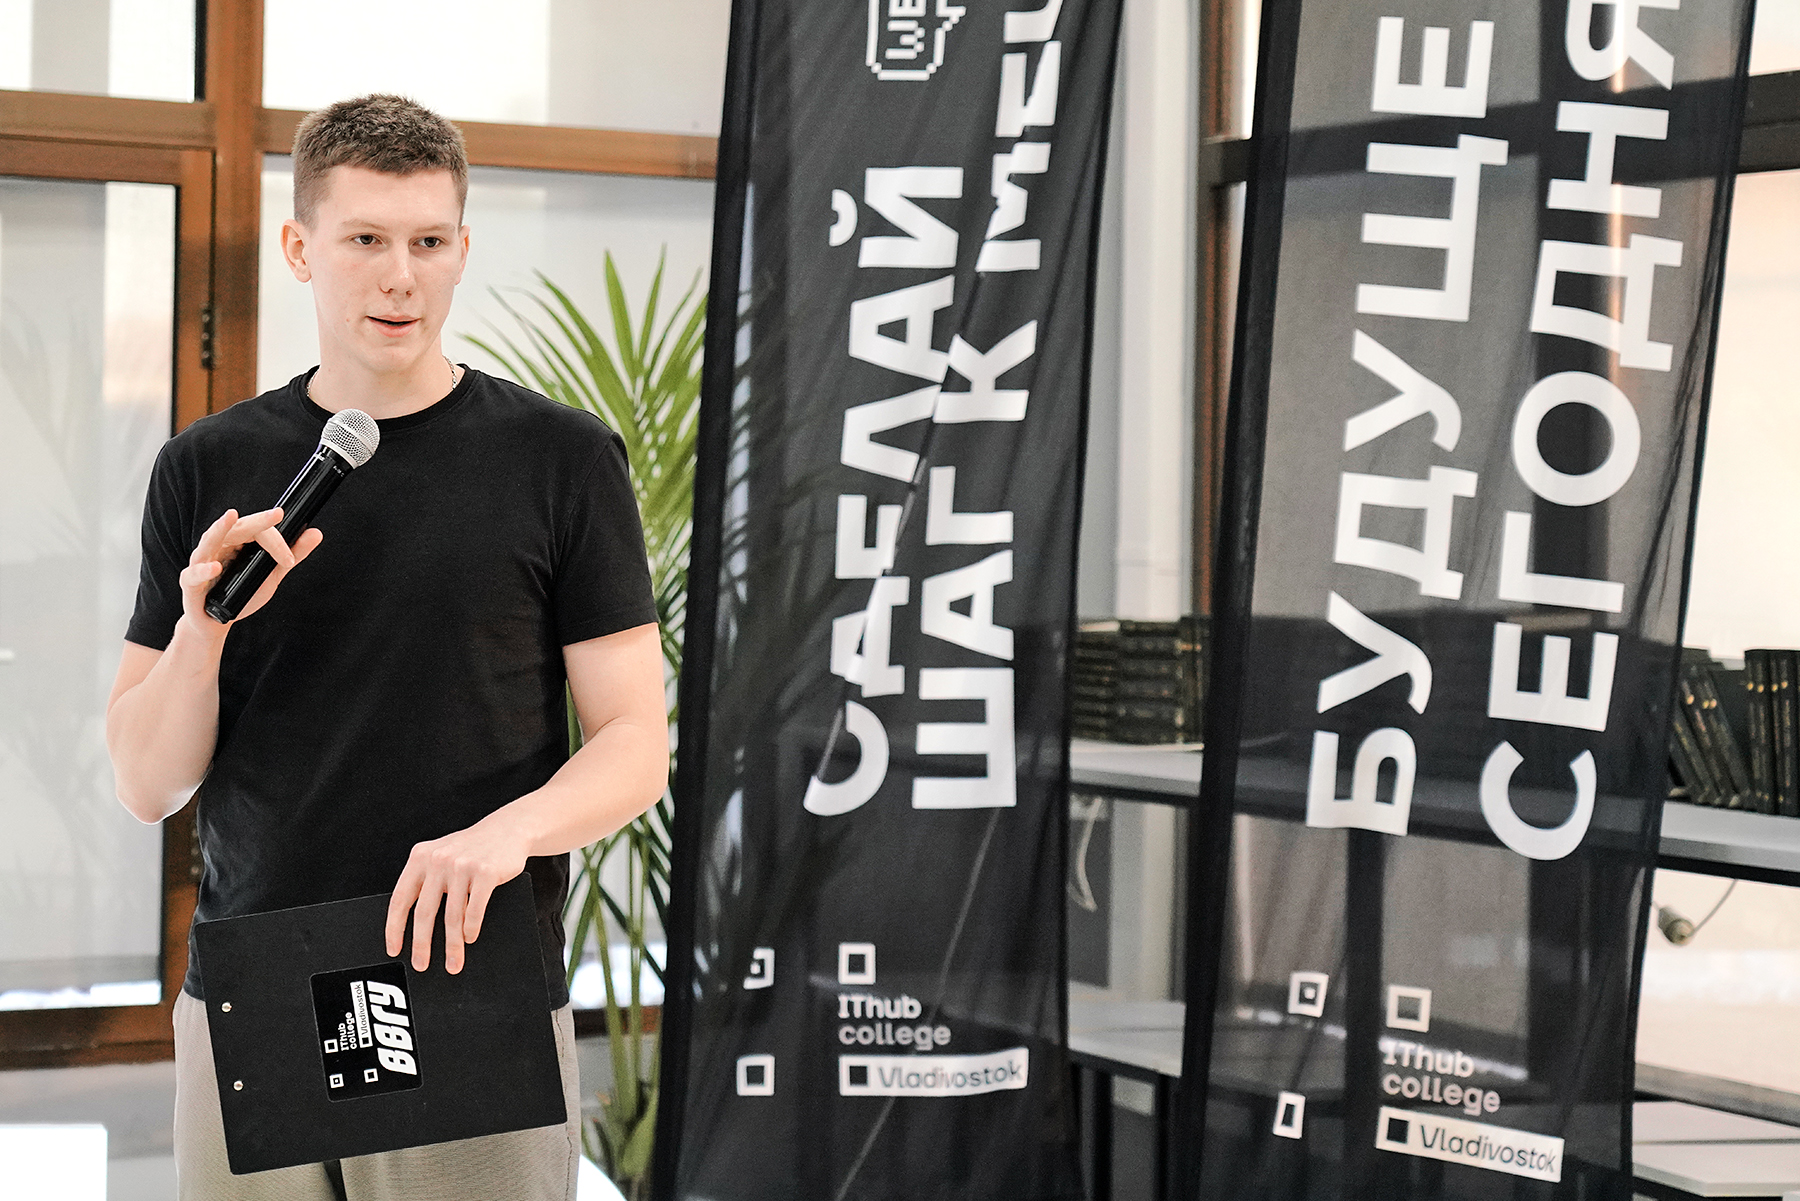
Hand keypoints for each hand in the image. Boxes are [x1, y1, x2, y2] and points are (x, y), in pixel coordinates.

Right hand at [180, 508, 323, 627]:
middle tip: (277, 514)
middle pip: (236, 528)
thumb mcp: (270, 575)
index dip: (277, 541)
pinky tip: (215, 567)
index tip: (290, 559)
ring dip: (219, 529)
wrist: (217, 622)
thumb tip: (316, 533)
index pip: (258, 530)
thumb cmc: (241, 593)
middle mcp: (218, 547)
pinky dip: (203, 570)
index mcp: (236, 542)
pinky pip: (193, 574)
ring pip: (209, 541)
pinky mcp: (191, 584)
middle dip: (256, 521)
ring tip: (231, 516)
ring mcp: (202, 563)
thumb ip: (290, 556)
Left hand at [384, 817, 530, 973]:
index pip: (400, 899)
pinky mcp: (485, 872)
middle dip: (422, 944)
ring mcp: (462, 865)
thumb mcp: (442, 856)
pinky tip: (470, 937)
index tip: (394, 949)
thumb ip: (426, 881)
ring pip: (452, 915)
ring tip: (453, 960)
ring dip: (453, 944)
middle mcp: (438, 860)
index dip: (394, 928)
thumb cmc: (473, 848)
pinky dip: (471, 928)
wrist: (508, 828)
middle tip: (422, 964)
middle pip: (424, 912)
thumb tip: (415, 926)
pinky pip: (475, 909)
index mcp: (420, 858)